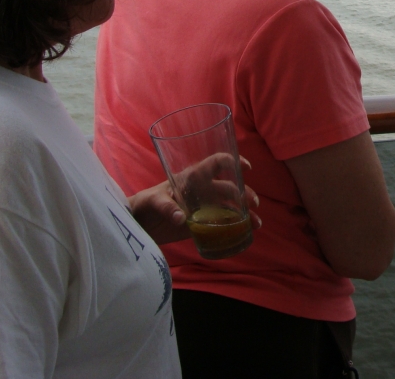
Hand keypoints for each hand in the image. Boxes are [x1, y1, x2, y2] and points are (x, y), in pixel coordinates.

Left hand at [129, 156, 261, 245]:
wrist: (137, 224)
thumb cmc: (144, 204)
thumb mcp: (153, 201)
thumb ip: (166, 207)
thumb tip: (182, 219)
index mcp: (193, 177)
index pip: (216, 163)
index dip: (232, 162)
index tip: (246, 168)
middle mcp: (202, 190)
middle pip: (230, 187)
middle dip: (245, 194)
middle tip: (253, 204)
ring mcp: (203, 208)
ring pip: (230, 206)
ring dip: (245, 212)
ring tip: (256, 223)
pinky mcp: (201, 224)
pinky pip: (222, 225)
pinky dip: (235, 228)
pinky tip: (247, 233)